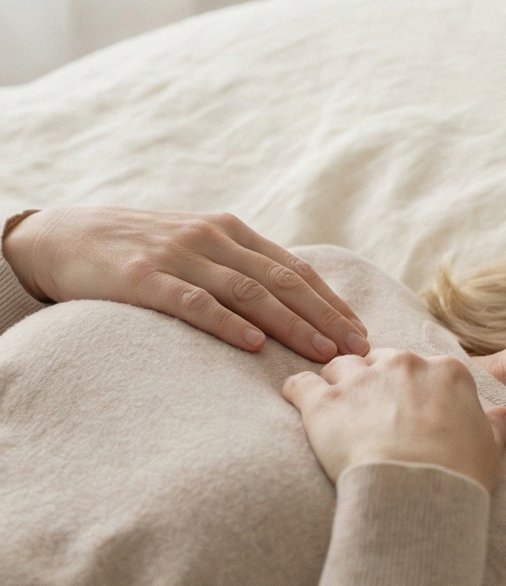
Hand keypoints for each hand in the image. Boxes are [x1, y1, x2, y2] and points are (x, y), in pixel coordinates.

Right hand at [1, 207, 369, 363]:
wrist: (64, 236)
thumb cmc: (139, 249)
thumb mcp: (196, 248)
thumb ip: (238, 268)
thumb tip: (292, 306)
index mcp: (231, 232)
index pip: (295, 270)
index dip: (332, 303)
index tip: (362, 334)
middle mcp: (212, 239)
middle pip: (282, 282)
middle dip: (325, 318)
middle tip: (357, 352)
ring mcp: (179, 256)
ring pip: (248, 292)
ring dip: (291, 324)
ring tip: (322, 354)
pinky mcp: (144, 278)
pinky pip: (194, 301)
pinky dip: (226, 322)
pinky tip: (253, 343)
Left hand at [282, 348, 505, 489]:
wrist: (418, 490)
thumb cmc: (459, 473)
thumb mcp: (489, 449)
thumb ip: (494, 426)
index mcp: (445, 372)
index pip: (420, 367)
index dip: (410, 387)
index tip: (404, 407)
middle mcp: (402, 365)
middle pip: (377, 358)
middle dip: (371, 378)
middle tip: (368, 407)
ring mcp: (360, 380)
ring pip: (338, 365)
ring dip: (335, 381)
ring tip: (333, 406)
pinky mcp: (323, 402)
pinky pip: (299, 384)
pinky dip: (295, 390)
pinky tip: (295, 400)